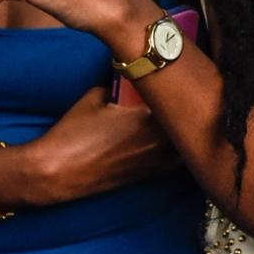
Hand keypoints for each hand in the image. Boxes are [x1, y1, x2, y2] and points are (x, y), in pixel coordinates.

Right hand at [23, 86, 180, 204]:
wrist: (59, 171)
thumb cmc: (74, 132)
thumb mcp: (95, 96)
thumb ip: (119, 86)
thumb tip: (131, 78)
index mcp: (147, 117)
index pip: (180, 100)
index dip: (187, 89)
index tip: (187, 78)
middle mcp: (158, 140)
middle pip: (190, 123)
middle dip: (192, 110)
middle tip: (194, 96)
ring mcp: (156, 160)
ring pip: (188, 145)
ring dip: (189, 132)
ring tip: (189, 119)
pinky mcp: (149, 175)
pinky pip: (177, 163)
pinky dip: (182, 152)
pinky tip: (180, 142)